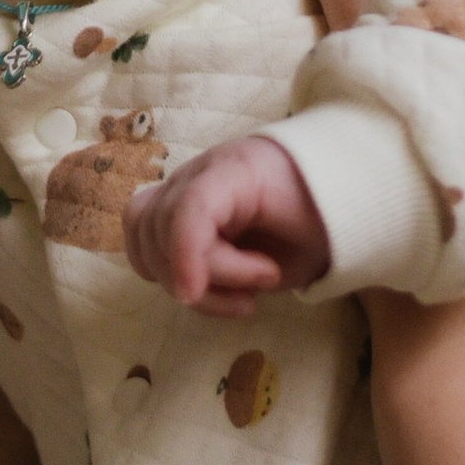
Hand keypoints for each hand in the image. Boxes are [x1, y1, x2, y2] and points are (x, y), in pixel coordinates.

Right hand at [124, 134, 329, 311]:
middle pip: (163, 231)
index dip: (184, 251)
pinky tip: (205, 288)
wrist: (321, 195)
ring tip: (241, 294)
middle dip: (212, 276)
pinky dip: (165, 274)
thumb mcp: (310, 242)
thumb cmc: (319, 216)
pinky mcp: (172, 213)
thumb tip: (208, 289)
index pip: (190, 205)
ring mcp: (180, 191)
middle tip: (267, 277)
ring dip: (191, 283)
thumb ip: (262, 267)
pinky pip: (143, 242)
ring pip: (145, 241)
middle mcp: (198, 175)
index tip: (192, 294)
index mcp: (238, 169)